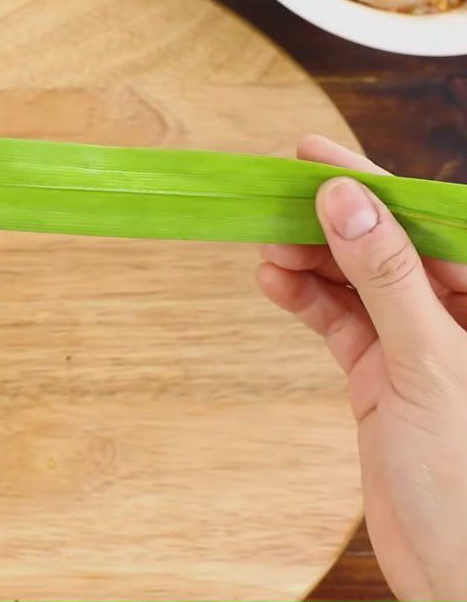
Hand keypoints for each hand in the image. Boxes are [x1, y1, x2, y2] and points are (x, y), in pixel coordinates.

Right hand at [258, 136, 466, 600]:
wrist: (454, 576)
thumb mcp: (429, 364)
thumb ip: (388, 278)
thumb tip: (346, 200)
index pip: (428, 222)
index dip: (372, 183)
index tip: (312, 154)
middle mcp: (457, 315)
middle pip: (384, 245)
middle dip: (328, 223)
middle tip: (272, 200)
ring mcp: (416, 344)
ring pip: (354, 281)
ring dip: (308, 262)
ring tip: (265, 247)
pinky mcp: (381, 373)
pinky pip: (338, 321)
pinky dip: (304, 301)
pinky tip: (274, 284)